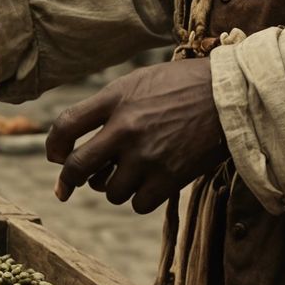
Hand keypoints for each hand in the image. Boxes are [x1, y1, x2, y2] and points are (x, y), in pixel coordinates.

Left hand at [45, 57, 226, 212]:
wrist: (231, 96)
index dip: (53, 146)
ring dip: (113, 187)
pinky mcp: (170, 177)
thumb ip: (107, 105)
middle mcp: (125, 128)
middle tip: (66, 188)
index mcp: (115, 98)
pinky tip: (147, 185)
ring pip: (109, 190)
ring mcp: (147, 155)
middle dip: (68, 181)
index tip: (55, 158)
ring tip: (126, 175)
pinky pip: (137, 204)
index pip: (66, 125)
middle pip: (78, 166)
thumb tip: (78, 135)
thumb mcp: (138, 81)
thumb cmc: (183, 86)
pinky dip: (138, 199)